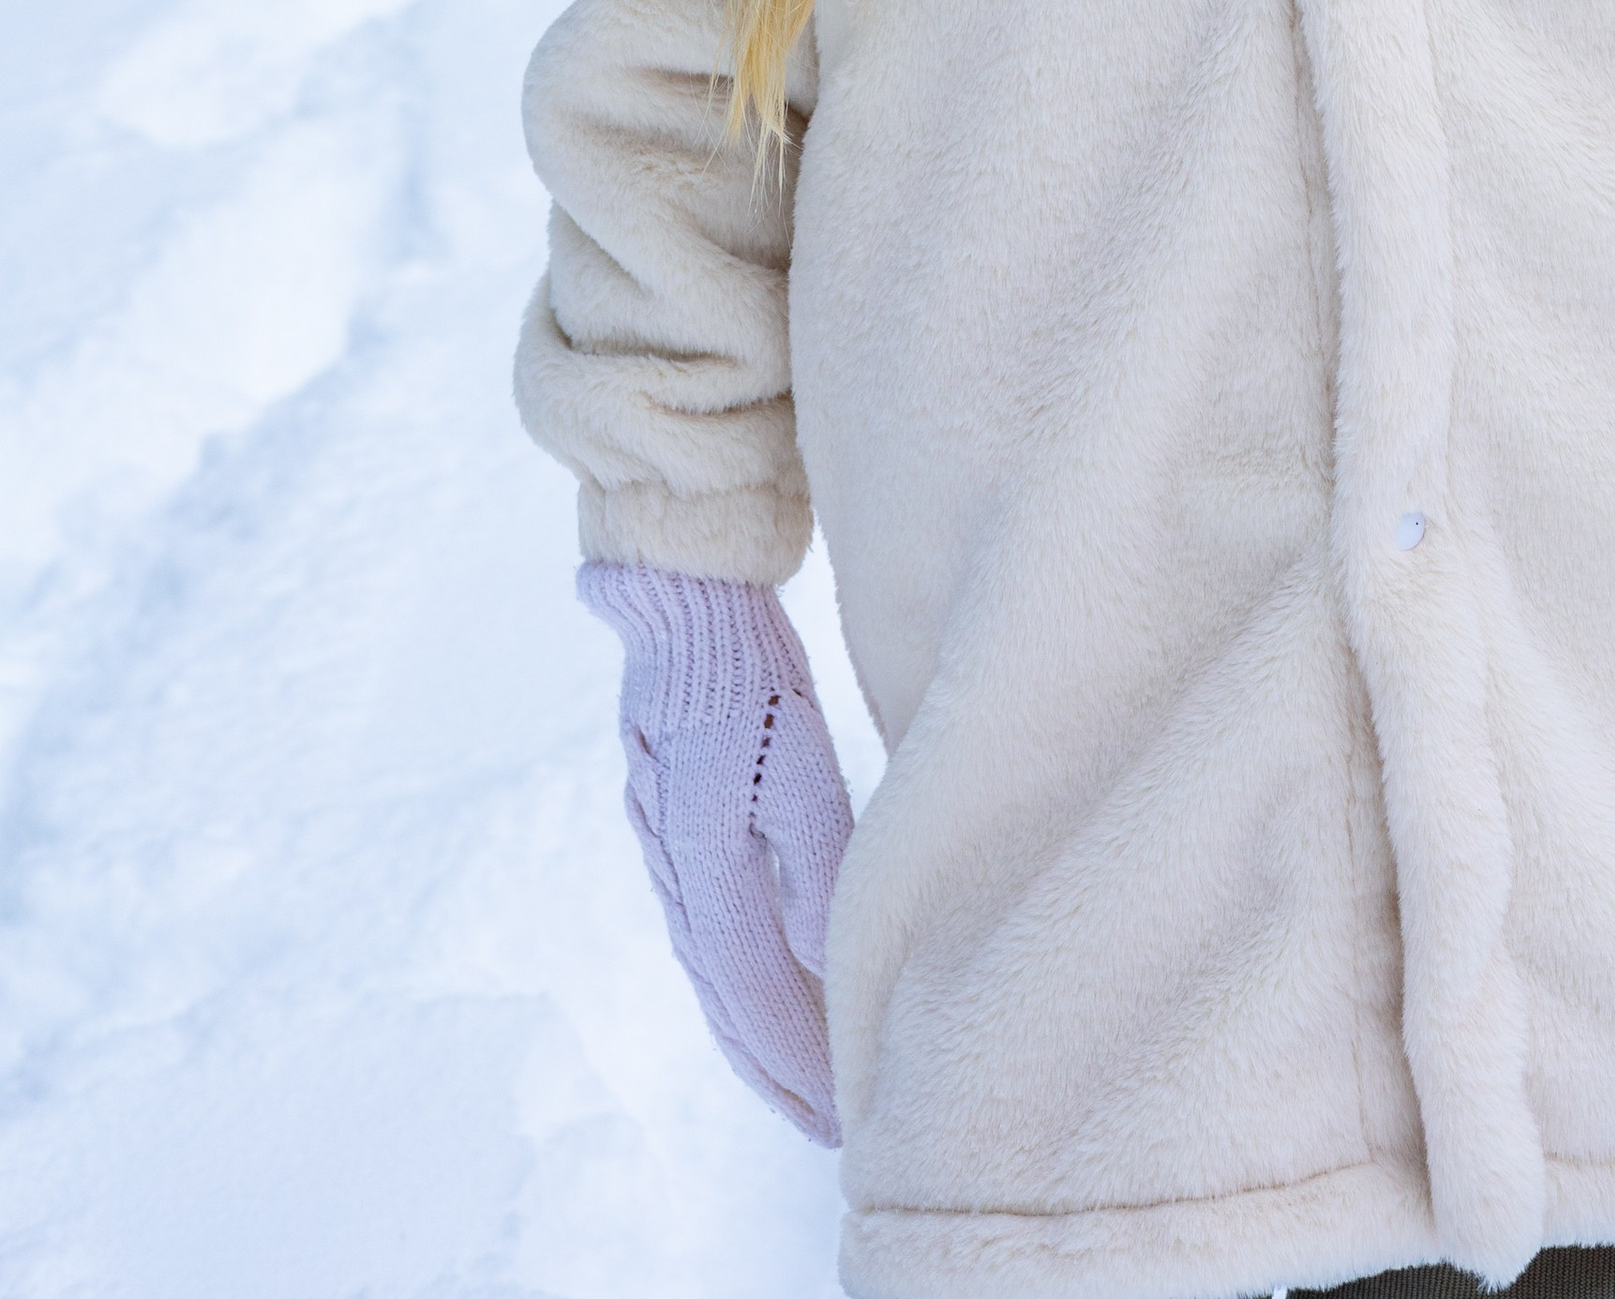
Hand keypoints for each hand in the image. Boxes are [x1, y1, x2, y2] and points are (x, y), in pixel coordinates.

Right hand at [580, 562, 854, 1137]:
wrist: (681, 596)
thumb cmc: (750, 670)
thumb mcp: (795, 762)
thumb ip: (811, 867)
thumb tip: (828, 962)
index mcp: (704, 861)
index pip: (753, 996)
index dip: (798, 1065)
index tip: (842, 1120)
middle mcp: (676, 869)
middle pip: (725, 998)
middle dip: (775, 1068)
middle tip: (827, 1124)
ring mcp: (665, 845)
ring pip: (713, 968)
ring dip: (754, 1029)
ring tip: (799, 1079)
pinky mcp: (670, 818)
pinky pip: (706, 926)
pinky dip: (736, 975)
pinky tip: (764, 984)